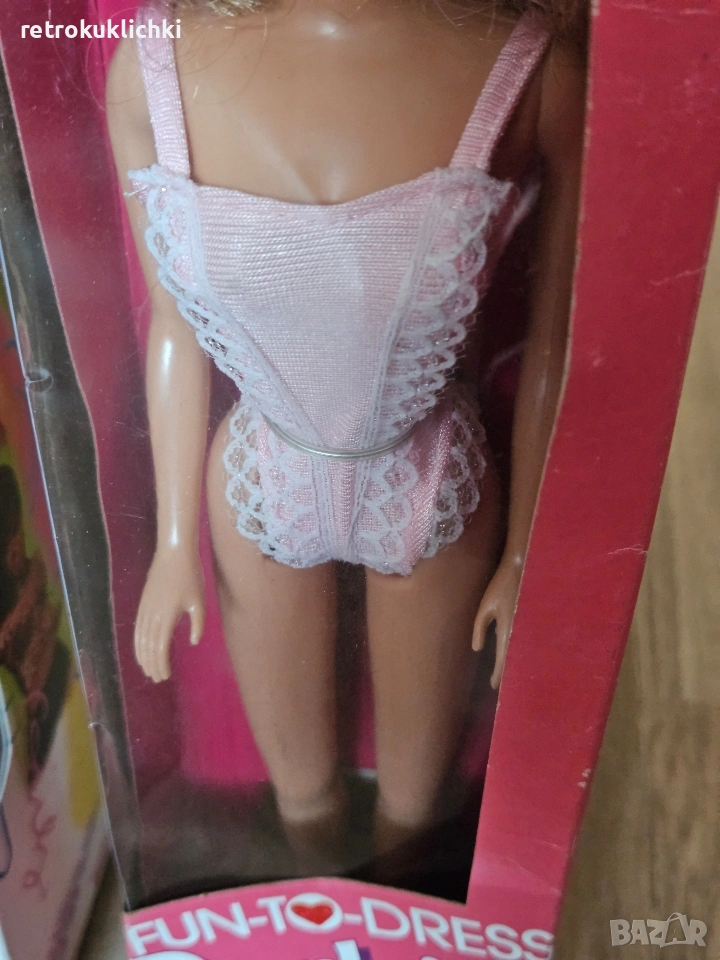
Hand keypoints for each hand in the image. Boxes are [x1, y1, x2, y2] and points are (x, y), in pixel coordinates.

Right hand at [134, 546, 204, 682]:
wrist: (173, 554)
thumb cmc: (190, 576)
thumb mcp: (199, 601)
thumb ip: (197, 624)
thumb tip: (193, 642)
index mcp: (167, 617)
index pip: (160, 648)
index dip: (161, 664)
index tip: (165, 675)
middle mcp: (152, 616)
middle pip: (148, 647)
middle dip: (151, 664)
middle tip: (158, 678)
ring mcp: (145, 609)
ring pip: (140, 639)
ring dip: (143, 656)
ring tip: (148, 669)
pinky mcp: (142, 603)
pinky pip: (137, 628)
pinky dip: (138, 643)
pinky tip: (141, 649)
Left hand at [472, 556, 523, 689]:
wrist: (523, 569)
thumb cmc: (500, 586)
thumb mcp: (485, 606)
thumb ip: (479, 628)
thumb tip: (476, 649)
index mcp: (507, 629)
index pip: (502, 658)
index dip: (498, 673)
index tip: (494, 686)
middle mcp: (520, 631)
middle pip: (514, 660)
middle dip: (508, 674)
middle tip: (503, 687)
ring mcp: (529, 627)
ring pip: (523, 653)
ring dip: (516, 664)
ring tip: (511, 676)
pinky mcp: (533, 621)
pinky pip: (528, 642)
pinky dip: (523, 652)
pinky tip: (519, 657)